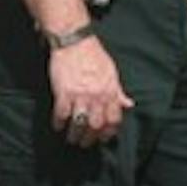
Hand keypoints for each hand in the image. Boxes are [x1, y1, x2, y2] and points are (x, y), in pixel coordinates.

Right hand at [48, 34, 133, 148]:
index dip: (109, 132)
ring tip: (71, 139)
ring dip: (75, 135)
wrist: (75, 42)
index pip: (114, 119)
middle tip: (85, 143)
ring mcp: (80, 95)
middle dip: (91, 138)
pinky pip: (61, 114)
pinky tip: (57, 126)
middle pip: (97, 125)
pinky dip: (58, 123)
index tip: (104, 138)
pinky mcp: (63, 92)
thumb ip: (119, 92)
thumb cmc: (94, 56)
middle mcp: (97, 96)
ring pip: (79, 123)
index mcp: (111, 92)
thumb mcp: (112, 74)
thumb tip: (129, 105)